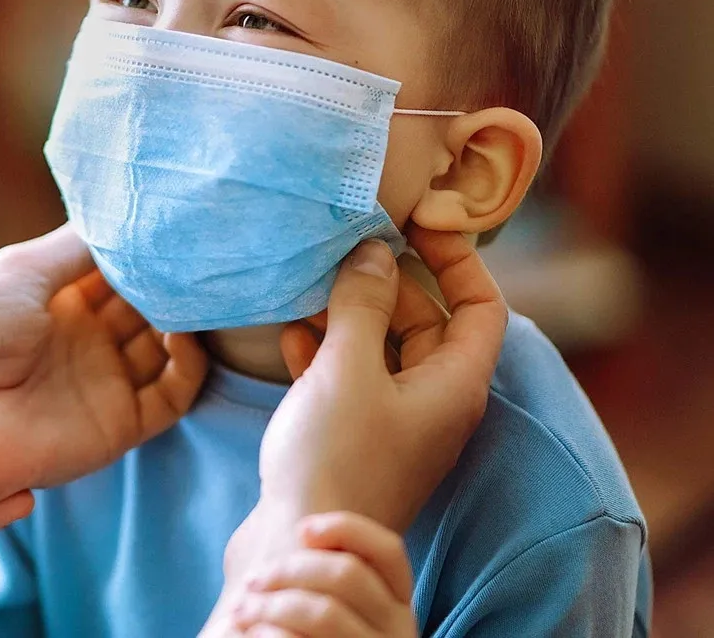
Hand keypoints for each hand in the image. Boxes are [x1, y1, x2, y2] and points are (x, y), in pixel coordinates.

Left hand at [0, 227, 207, 569]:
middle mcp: (85, 340)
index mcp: (57, 302)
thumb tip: (130, 217)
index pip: (116, 270)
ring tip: (197, 291)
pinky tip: (184, 334)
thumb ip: (81, 244)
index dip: (143, 251)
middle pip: (146, 304)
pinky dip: (189, 364)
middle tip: (197, 255)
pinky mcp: (121, 424)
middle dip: (170, 281)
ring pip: (166, 345)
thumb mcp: (22, 267)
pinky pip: (173, 395)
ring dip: (185, 318)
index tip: (174, 226)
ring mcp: (105, 382)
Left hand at [231, 512, 416, 637]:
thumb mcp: (336, 605)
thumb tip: (302, 529)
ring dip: (273, 604)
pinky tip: (252, 635)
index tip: (301, 528)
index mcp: (399, 602)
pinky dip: (273, 637)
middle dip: (290, 569)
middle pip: (347, 574)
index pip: (388, 550)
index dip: (346, 528)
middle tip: (251, 580)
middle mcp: (400, 630)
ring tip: (241, 610)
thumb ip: (329, 573)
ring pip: (326, 613)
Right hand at [256, 225, 506, 536]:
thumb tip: (376, 253)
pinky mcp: (355, 433)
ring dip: (350, 314)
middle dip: (388, 282)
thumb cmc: (336, 457)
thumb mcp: (349, 368)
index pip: (481, 307)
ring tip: (311, 285)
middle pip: (426, 321)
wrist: (300, 546)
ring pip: (382, 347)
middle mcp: (432, 401)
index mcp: (453, 385)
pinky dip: (326, 349)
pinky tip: (291, 334)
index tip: (419, 225)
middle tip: (346, 250)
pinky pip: (351, 375)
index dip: (458, 260)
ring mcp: (392, 419)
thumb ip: (363, 304)